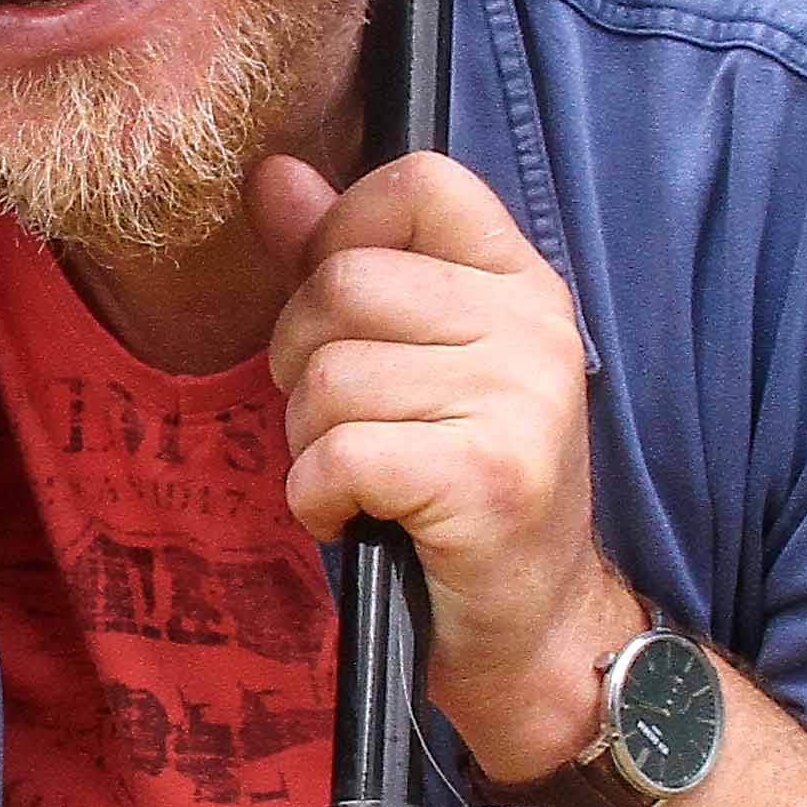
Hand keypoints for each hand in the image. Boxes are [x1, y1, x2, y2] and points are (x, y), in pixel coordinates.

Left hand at [248, 151, 644, 780]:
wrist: (534, 631)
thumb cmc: (460, 490)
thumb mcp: (415, 360)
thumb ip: (344, 257)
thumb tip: (271, 174)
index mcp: (522, 283)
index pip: (418, 181)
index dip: (343, 234)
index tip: (341, 318)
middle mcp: (535, 330)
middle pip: (343, 283)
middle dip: (303, 363)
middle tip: (346, 426)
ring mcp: (520, 403)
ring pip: (329, 376)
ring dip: (312, 444)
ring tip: (364, 482)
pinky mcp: (487, 480)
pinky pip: (337, 455)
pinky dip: (318, 499)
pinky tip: (360, 519)